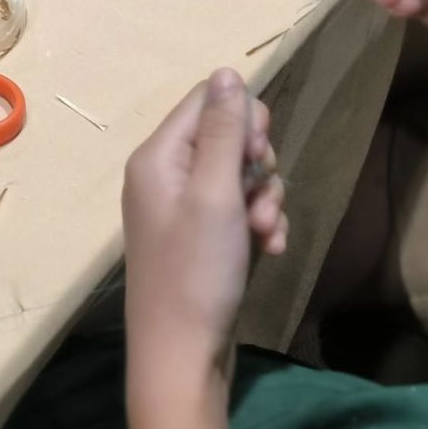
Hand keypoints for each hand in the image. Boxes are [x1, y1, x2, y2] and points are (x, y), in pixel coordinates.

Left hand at [123, 69, 285, 381]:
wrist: (183, 356)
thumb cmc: (196, 271)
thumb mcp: (215, 193)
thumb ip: (224, 131)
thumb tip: (227, 72)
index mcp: (158, 156)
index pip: (207, 100)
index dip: (244, 118)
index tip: (259, 153)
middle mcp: (165, 176)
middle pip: (228, 135)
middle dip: (259, 163)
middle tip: (260, 195)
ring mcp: (184, 209)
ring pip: (242, 175)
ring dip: (265, 198)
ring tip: (264, 231)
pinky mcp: (203, 238)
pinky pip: (240, 210)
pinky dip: (260, 223)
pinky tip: (270, 248)